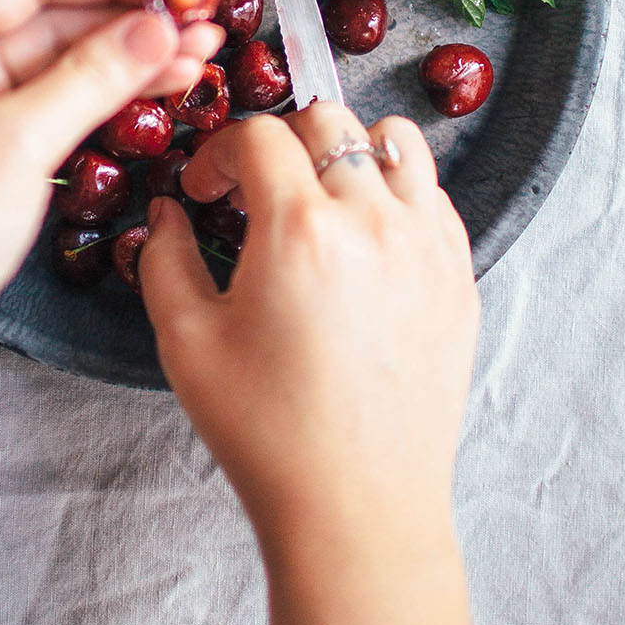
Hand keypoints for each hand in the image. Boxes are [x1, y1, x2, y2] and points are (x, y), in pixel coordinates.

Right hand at [140, 103, 476, 550]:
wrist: (358, 504)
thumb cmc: (267, 431)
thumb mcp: (187, 342)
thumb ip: (165, 259)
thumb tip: (167, 213)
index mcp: (301, 229)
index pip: (260, 135)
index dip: (219, 151)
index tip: (206, 189)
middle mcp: (374, 221)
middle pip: (330, 120)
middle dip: (281, 139)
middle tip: (256, 188)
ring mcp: (428, 247)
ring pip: (396, 143)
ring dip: (349, 150)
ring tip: (320, 196)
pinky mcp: (458, 277)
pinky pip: (435, 197)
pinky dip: (398, 192)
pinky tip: (365, 236)